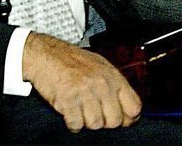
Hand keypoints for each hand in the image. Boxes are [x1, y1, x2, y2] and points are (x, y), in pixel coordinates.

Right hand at [22, 32, 140, 132]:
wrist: (48, 55)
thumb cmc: (74, 61)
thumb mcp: (102, 68)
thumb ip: (115, 86)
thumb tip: (128, 110)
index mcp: (115, 77)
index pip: (134, 106)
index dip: (130, 118)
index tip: (124, 121)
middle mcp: (103, 85)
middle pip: (115, 120)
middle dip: (106, 123)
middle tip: (97, 116)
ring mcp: (86, 93)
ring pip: (95, 124)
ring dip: (87, 122)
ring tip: (81, 111)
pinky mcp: (68, 100)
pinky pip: (76, 125)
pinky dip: (73, 124)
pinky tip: (71, 114)